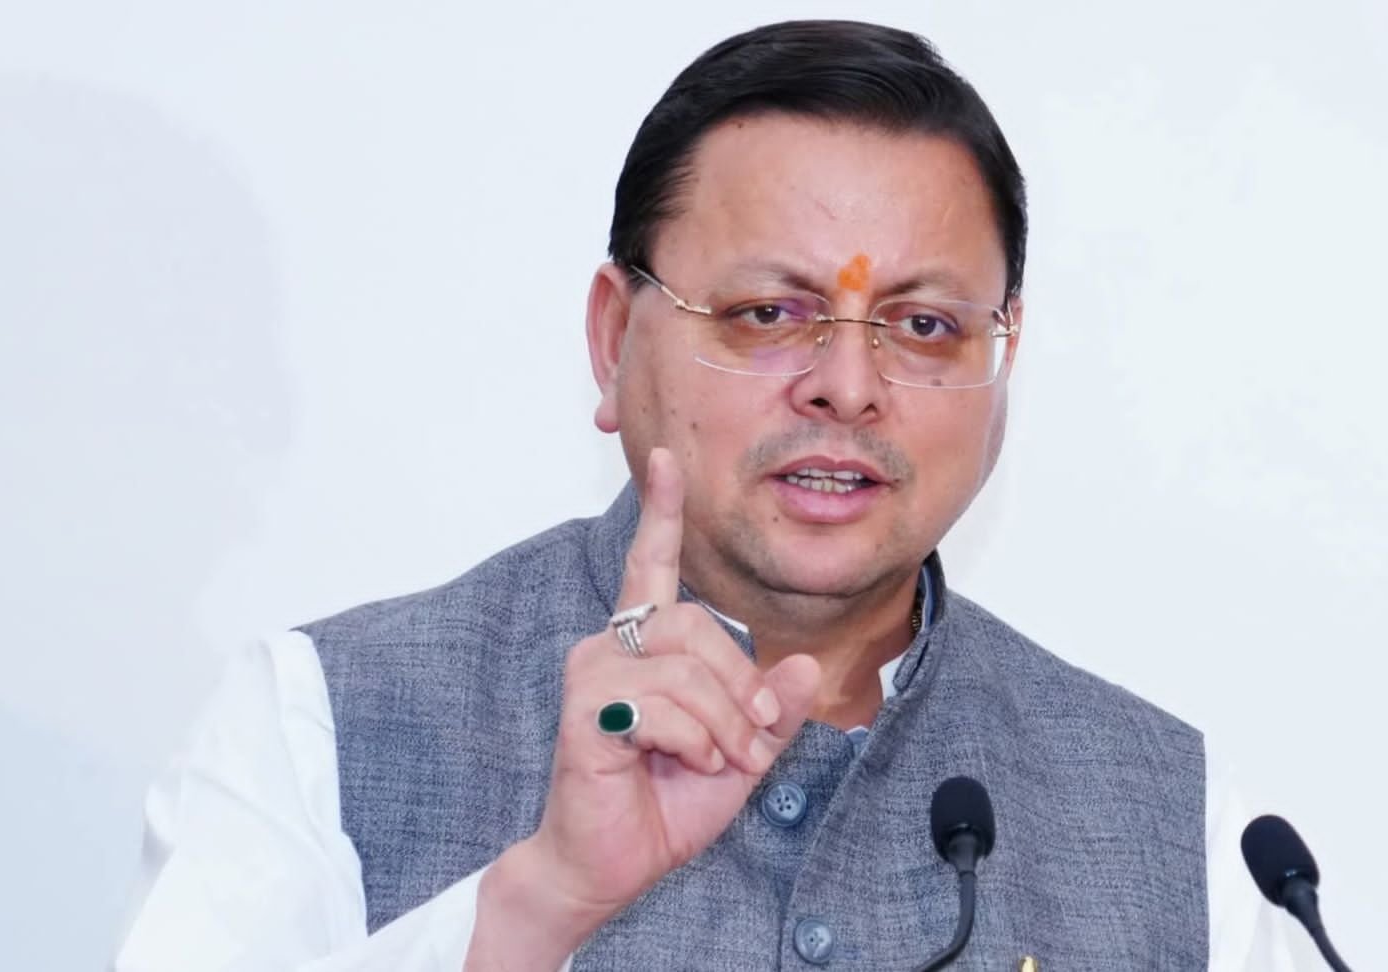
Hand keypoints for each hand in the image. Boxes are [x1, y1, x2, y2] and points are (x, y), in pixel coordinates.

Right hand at [468, 448, 819, 968]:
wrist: (611, 865)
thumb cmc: (665, 803)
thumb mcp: (740, 753)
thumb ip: (771, 711)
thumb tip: (805, 667)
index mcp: (647, 645)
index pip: (655, 565)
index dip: (661, 512)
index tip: (665, 459)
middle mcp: (613, 644)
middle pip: (698, 627)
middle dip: (741, 689)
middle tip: (751, 743)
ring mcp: (592, 672)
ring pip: (687, 669)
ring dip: (721, 724)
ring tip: (718, 761)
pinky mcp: (583, 709)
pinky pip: (663, 705)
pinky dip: (692, 741)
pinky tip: (683, 764)